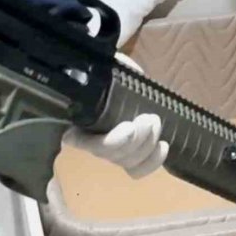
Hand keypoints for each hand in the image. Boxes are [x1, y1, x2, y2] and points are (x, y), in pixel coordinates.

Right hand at [63, 54, 169, 179]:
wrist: (114, 74)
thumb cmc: (105, 69)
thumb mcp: (102, 66)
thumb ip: (104, 72)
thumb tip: (116, 71)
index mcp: (73, 119)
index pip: (85, 142)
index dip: (112, 141)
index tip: (129, 127)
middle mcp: (87, 140)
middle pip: (111, 155)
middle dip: (136, 140)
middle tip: (150, 119)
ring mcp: (107, 150)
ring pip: (125, 163)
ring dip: (146, 145)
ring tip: (155, 122)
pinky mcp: (126, 154)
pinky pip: (136, 170)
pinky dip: (151, 162)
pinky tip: (163, 147)